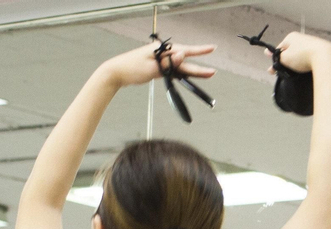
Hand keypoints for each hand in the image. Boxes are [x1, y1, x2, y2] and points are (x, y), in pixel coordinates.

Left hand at [101, 41, 215, 87]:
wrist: (117, 73)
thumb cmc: (131, 68)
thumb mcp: (151, 66)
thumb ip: (168, 62)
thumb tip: (183, 55)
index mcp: (162, 51)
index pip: (184, 51)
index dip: (199, 50)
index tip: (212, 48)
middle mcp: (163, 55)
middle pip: (185, 62)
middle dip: (199, 68)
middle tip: (213, 72)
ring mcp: (161, 62)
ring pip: (180, 68)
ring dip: (192, 72)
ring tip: (207, 75)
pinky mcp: (158, 69)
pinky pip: (173, 72)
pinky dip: (181, 75)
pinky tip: (189, 77)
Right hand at [274, 31, 330, 73]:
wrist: (326, 58)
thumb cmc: (302, 56)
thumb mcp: (285, 58)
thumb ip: (276, 57)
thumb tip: (266, 52)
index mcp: (291, 37)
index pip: (279, 48)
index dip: (275, 60)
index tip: (272, 72)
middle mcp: (301, 38)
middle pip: (290, 52)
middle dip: (286, 63)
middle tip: (283, 74)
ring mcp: (312, 44)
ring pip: (300, 56)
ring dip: (296, 65)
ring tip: (295, 75)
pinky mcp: (321, 52)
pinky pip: (310, 59)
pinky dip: (307, 65)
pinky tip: (306, 72)